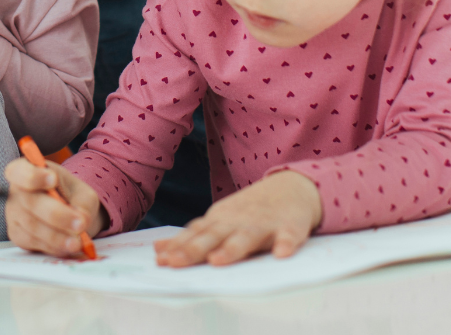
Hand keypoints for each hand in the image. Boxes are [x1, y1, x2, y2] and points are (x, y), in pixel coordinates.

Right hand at [4, 157, 105, 256]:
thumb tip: (81, 220)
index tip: (53, 180)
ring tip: (78, 241)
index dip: (33, 176)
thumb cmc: (72, 197)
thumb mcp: (83, 193)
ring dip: (57, 236)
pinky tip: (67, 246)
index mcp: (27, 171)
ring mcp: (13, 215)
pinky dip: (52, 246)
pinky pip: (33, 242)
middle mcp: (15, 192)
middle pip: (30, 202)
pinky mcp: (17, 235)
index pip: (19, 171)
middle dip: (57, 214)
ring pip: (32, 226)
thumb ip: (83, 204)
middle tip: (80, 223)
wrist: (70, 215)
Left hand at [153, 170, 322, 266]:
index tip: (161, 261)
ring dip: (232, 249)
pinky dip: (286, 244)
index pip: (195, 236)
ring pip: (246, 238)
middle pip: (213, 236)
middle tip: (176, 263)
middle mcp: (237, 221)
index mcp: (219, 221)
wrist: (292, 187)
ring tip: (218, 261)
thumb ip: (192, 237)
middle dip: (194, 250)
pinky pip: (289, 236)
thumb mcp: (218, 221)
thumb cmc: (249, 212)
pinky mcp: (290, 226)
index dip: (178, 248)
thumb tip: (158, 250)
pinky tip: (281, 254)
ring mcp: (264, 223)